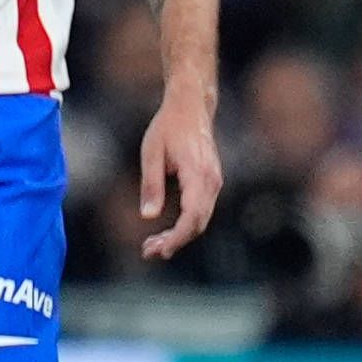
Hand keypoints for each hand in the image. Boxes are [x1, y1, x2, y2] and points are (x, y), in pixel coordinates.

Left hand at [136, 84, 223, 261]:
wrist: (191, 108)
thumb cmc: (168, 128)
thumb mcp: (151, 153)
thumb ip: (151, 185)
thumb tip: (147, 216)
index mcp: (198, 174)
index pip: (193, 216)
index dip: (177, 237)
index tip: (159, 250)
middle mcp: (212, 182)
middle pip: (198, 223)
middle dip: (175, 242)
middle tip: (148, 252)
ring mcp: (214, 183)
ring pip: (200, 219)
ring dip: (179, 236)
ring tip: (152, 246)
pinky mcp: (210, 184)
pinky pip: (200, 211)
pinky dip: (185, 225)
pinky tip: (166, 233)